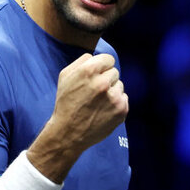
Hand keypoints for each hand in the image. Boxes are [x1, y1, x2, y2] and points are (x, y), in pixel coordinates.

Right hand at [27, 53, 128, 181]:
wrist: (69, 132)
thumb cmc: (66, 103)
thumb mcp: (65, 76)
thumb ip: (81, 61)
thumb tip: (95, 56)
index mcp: (89, 71)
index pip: (109, 59)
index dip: (102, 66)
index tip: (97, 75)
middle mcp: (103, 83)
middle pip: (115, 72)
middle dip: (106, 79)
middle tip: (94, 91)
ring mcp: (114, 97)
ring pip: (120, 85)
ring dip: (112, 91)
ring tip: (98, 102)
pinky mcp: (121, 110)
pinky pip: (124, 99)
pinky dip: (116, 103)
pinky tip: (103, 110)